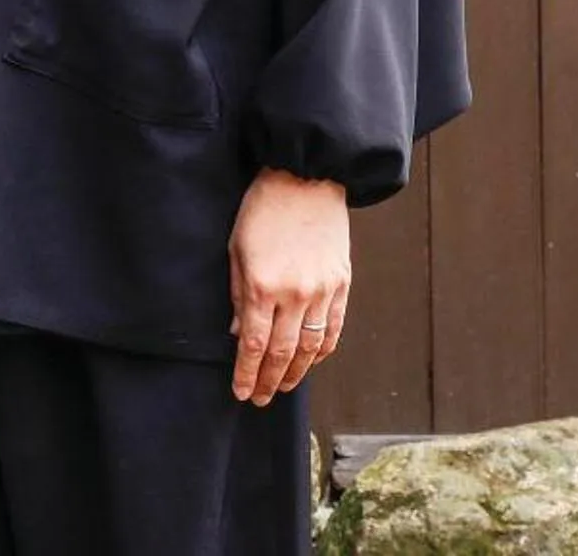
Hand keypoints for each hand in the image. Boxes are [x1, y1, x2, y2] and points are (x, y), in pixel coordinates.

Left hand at [230, 168, 349, 405]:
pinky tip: (311, 362)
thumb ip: (238, 294)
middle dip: (269, 381)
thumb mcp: (236, 248)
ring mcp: (322, 292)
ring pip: (310, 348)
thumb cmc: (262, 209)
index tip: (240, 392)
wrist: (306, 179)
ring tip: (283, 388)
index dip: (247, 373)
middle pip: (282, 353)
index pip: (254, 344)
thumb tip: (239, 333)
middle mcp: (295, 295)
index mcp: (262, 286)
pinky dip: (322, 352)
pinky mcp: (342, 285)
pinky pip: (333, 329)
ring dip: (296, 373)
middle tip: (259, 399)